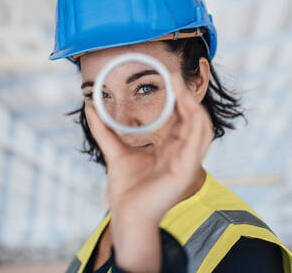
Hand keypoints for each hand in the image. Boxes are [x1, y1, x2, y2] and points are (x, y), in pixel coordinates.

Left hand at [85, 74, 213, 270]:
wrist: (126, 214)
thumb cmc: (125, 189)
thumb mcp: (114, 151)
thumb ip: (105, 130)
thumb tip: (90, 107)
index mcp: (170, 150)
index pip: (181, 120)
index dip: (179, 99)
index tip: (170, 79)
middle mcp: (182, 154)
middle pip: (193, 119)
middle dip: (187, 97)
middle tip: (175, 76)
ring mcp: (188, 162)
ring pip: (201, 127)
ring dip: (193, 105)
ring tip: (180, 86)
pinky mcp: (188, 170)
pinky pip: (199, 141)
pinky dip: (196, 122)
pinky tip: (188, 106)